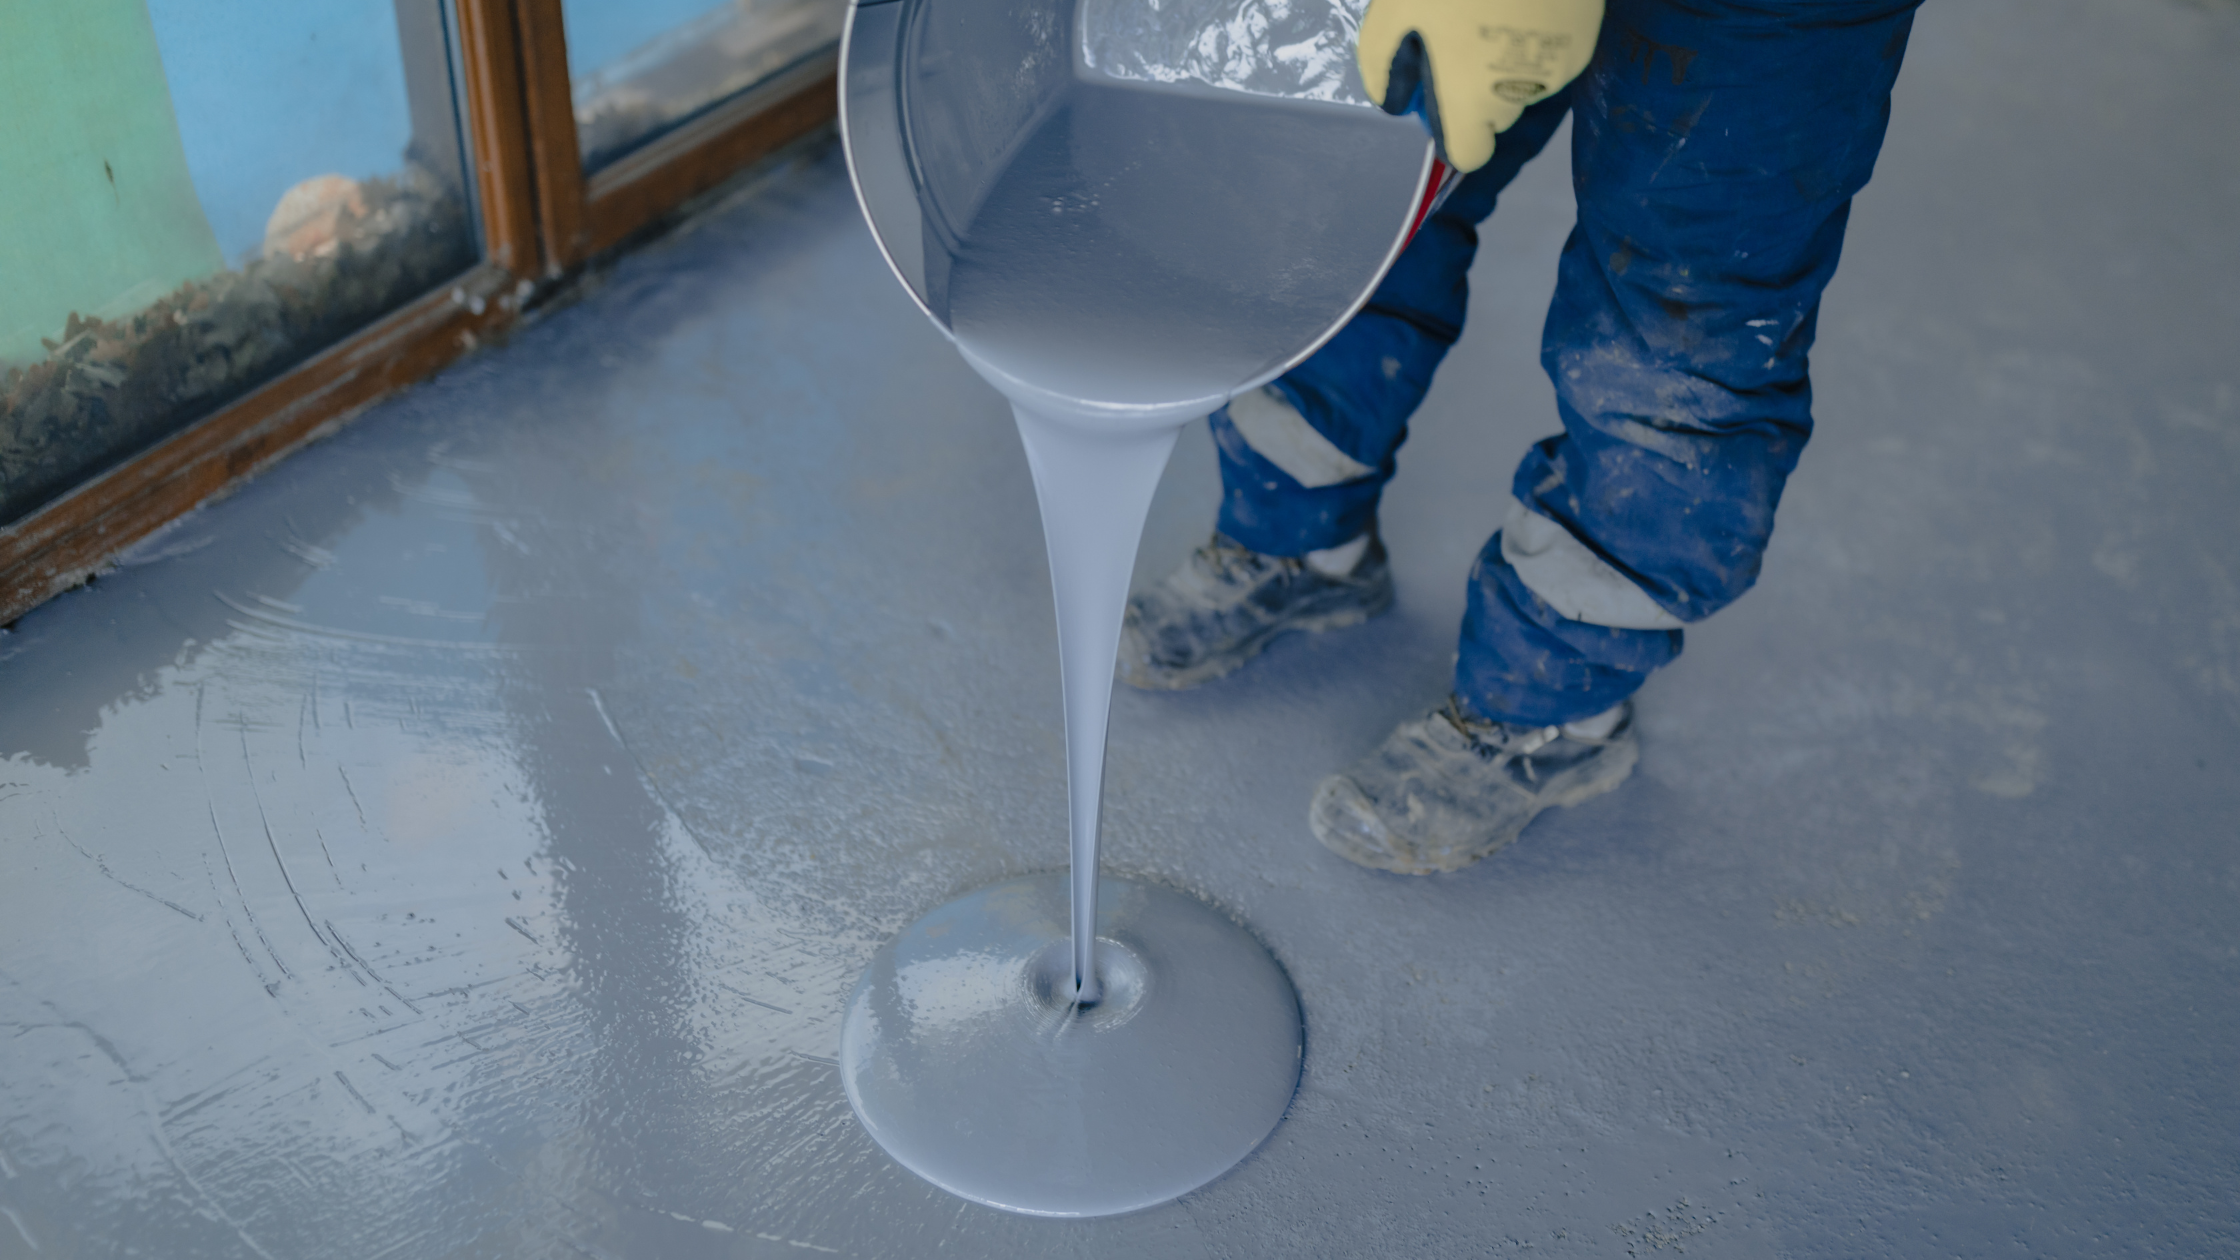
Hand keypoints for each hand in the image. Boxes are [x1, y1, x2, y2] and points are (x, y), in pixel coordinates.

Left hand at [1356, 0, 1603, 171]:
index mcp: (1471, 99)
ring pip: (1528, 86)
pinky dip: (1539, 40)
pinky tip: (1526, 5)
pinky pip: (1555, 56)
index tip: (1445, 102)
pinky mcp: (1586, 36)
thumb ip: (1384, 67)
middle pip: (1497, 118)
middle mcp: (1521, 95)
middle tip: (1464, 42)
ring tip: (1494, 15)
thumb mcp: (1393, 14)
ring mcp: (1560, 66)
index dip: (1454, 134)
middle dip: (1479, 95)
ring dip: (1510, 67)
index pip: (1469, 154)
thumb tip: (1392, 103)